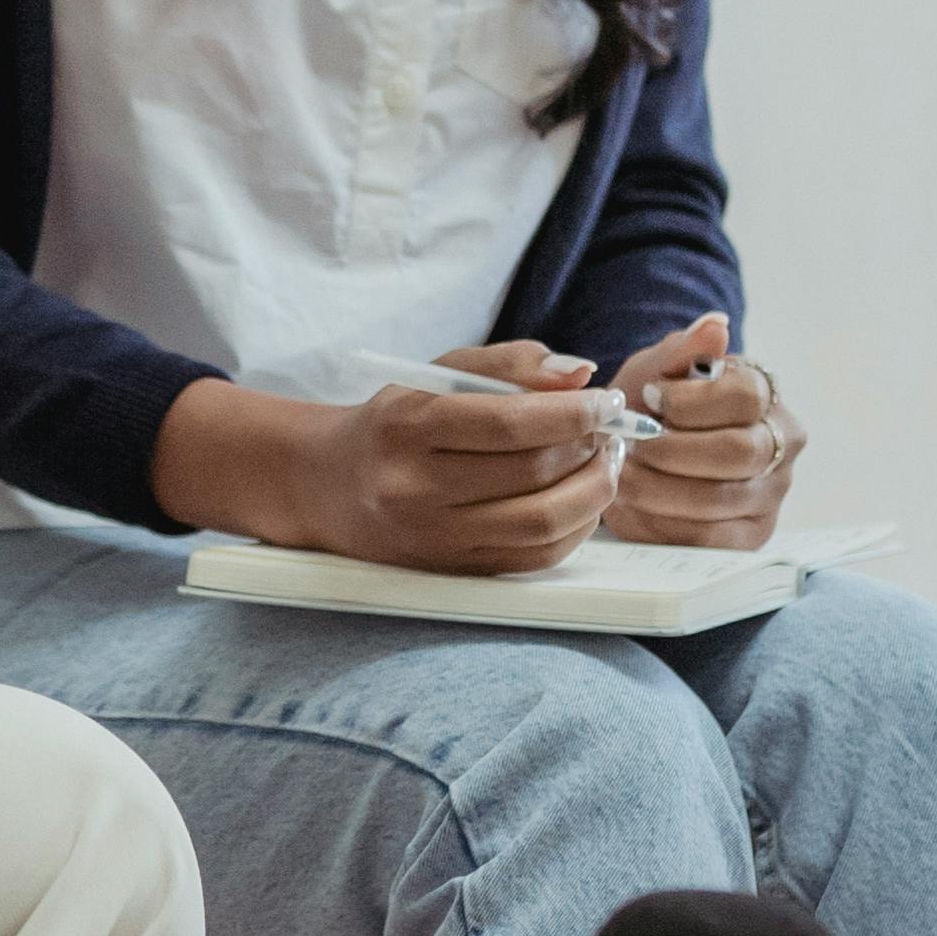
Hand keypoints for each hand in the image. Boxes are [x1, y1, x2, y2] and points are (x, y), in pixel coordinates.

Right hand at [155, 346, 610, 578]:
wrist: (325, 487)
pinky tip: (582, 500)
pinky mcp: (451, 570)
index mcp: (409, 427)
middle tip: (611, 431)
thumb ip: (511, 365)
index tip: (605, 401)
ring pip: (542, 524)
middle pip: (533, 475)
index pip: (511, 424)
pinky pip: (534, 557)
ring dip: (593, 492)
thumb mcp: (437, 375)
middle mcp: (415, 488)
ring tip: (605, 464)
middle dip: (591, 450)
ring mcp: (432, 538)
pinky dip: (575, 528)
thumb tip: (581, 373)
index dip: (574, 414)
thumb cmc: (395, 423)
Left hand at [604, 315, 804, 550]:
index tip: (649, 399)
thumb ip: (684, 350)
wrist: (641, 448)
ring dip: (656, 489)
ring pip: (716, 501)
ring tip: (623, 474)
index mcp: (767, 397)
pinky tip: (635, 505)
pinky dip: (661, 523)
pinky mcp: (747, 539)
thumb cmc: (655, 405)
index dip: (690, 402)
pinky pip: (706, 540)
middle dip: (670, 451)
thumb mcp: (659, 369)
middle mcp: (781, 447)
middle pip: (736, 453)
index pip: (745, 397)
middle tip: (630, 446)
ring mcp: (770, 497)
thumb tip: (715, 327)